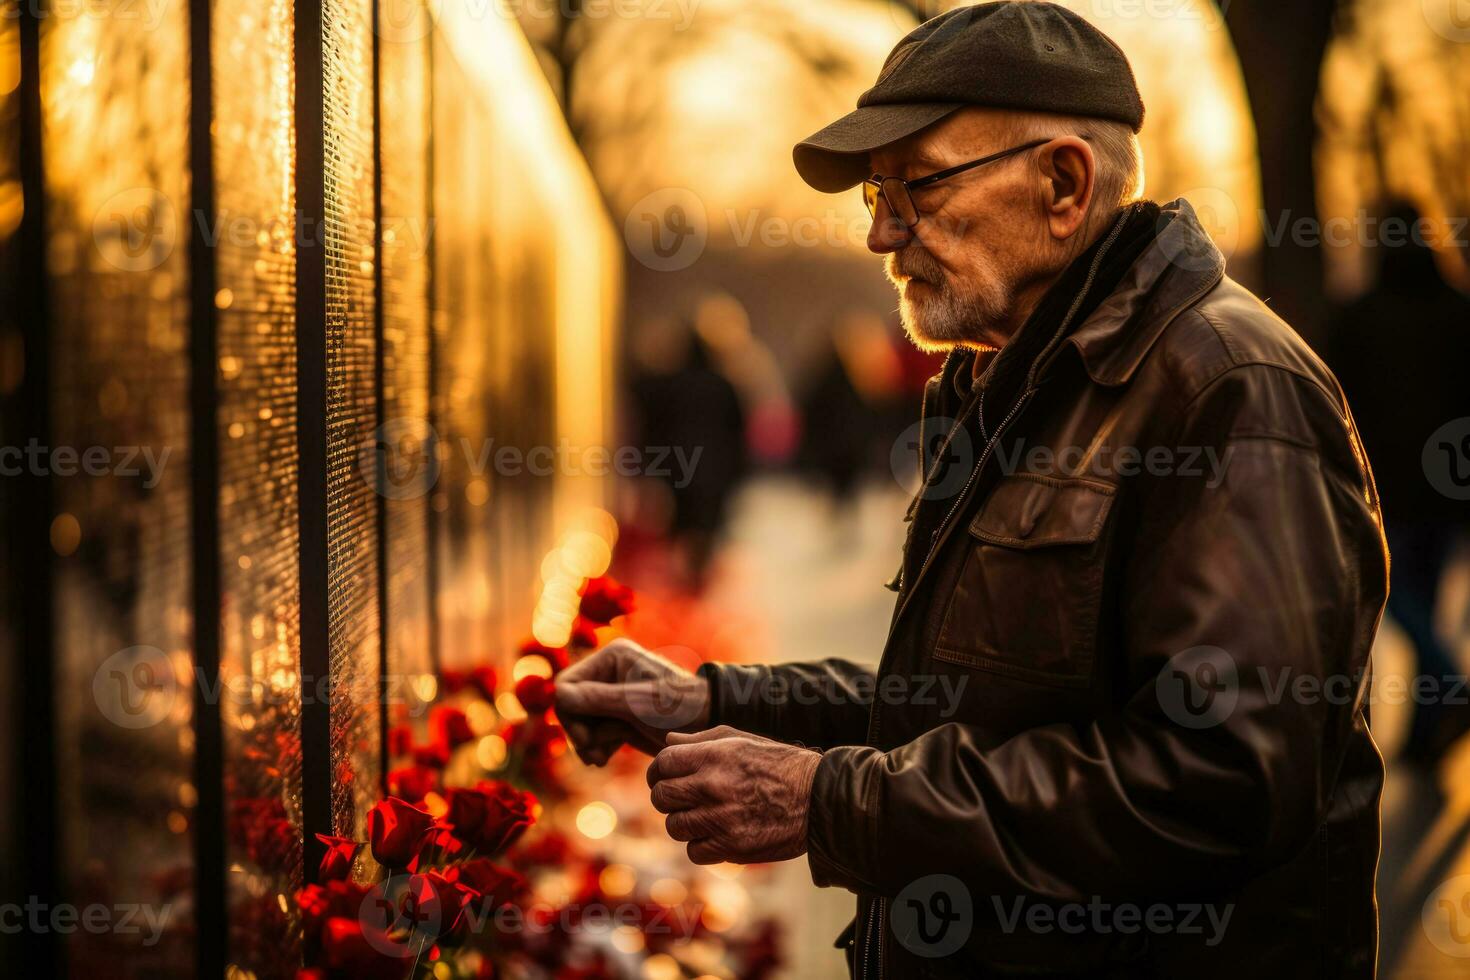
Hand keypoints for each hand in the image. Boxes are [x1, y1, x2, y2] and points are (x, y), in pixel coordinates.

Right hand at [554, 639, 710, 764]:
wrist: (707, 723)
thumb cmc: (678, 707)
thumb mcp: (636, 704)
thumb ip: (596, 698)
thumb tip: (558, 695)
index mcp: (612, 657)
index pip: (567, 684)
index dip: (569, 713)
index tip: (585, 737)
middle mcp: (609, 673)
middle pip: (569, 705)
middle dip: (578, 731)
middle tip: (593, 754)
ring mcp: (613, 696)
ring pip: (579, 722)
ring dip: (587, 742)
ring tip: (600, 758)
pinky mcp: (618, 716)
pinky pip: (593, 732)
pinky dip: (596, 746)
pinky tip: (605, 757)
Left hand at [646, 726, 821, 864]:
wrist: (818, 798)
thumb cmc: (779, 765)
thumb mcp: (742, 740)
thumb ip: (701, 740)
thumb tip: (667, 742)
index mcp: (715, 755)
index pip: (663, 763)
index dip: (657, 771)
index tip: (663, 778)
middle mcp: (714, 785)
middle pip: (662, 796)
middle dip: (666, 798)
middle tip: (681, 799)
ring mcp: (722, 818)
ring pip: (674, 826)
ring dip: (684, 823)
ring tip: (703, 816)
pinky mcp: (732, 846)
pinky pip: (694, 851)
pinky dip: (701, 846)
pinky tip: (717, 834)